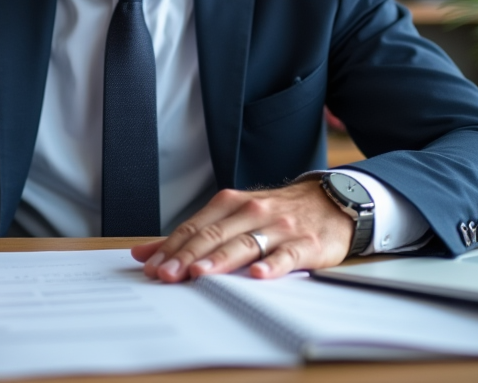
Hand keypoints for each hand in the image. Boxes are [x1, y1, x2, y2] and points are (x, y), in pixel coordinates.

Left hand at [130, 180, 353, 281]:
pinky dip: (272, 264)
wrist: (332, 202)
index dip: (172, 248)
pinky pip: (287, 254)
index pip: (195, 227)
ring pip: (245, 243)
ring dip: (220, 259)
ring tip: (199, 273)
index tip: (152, 268)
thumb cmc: (276, 213)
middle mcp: (253, 212)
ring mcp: (280, 227)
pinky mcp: (306, 243)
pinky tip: (257, 274)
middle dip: (187, 256)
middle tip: (167, 275)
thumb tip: (146, 253)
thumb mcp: (234, 216)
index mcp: (231, 204)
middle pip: (214, 235)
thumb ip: (192, 235)